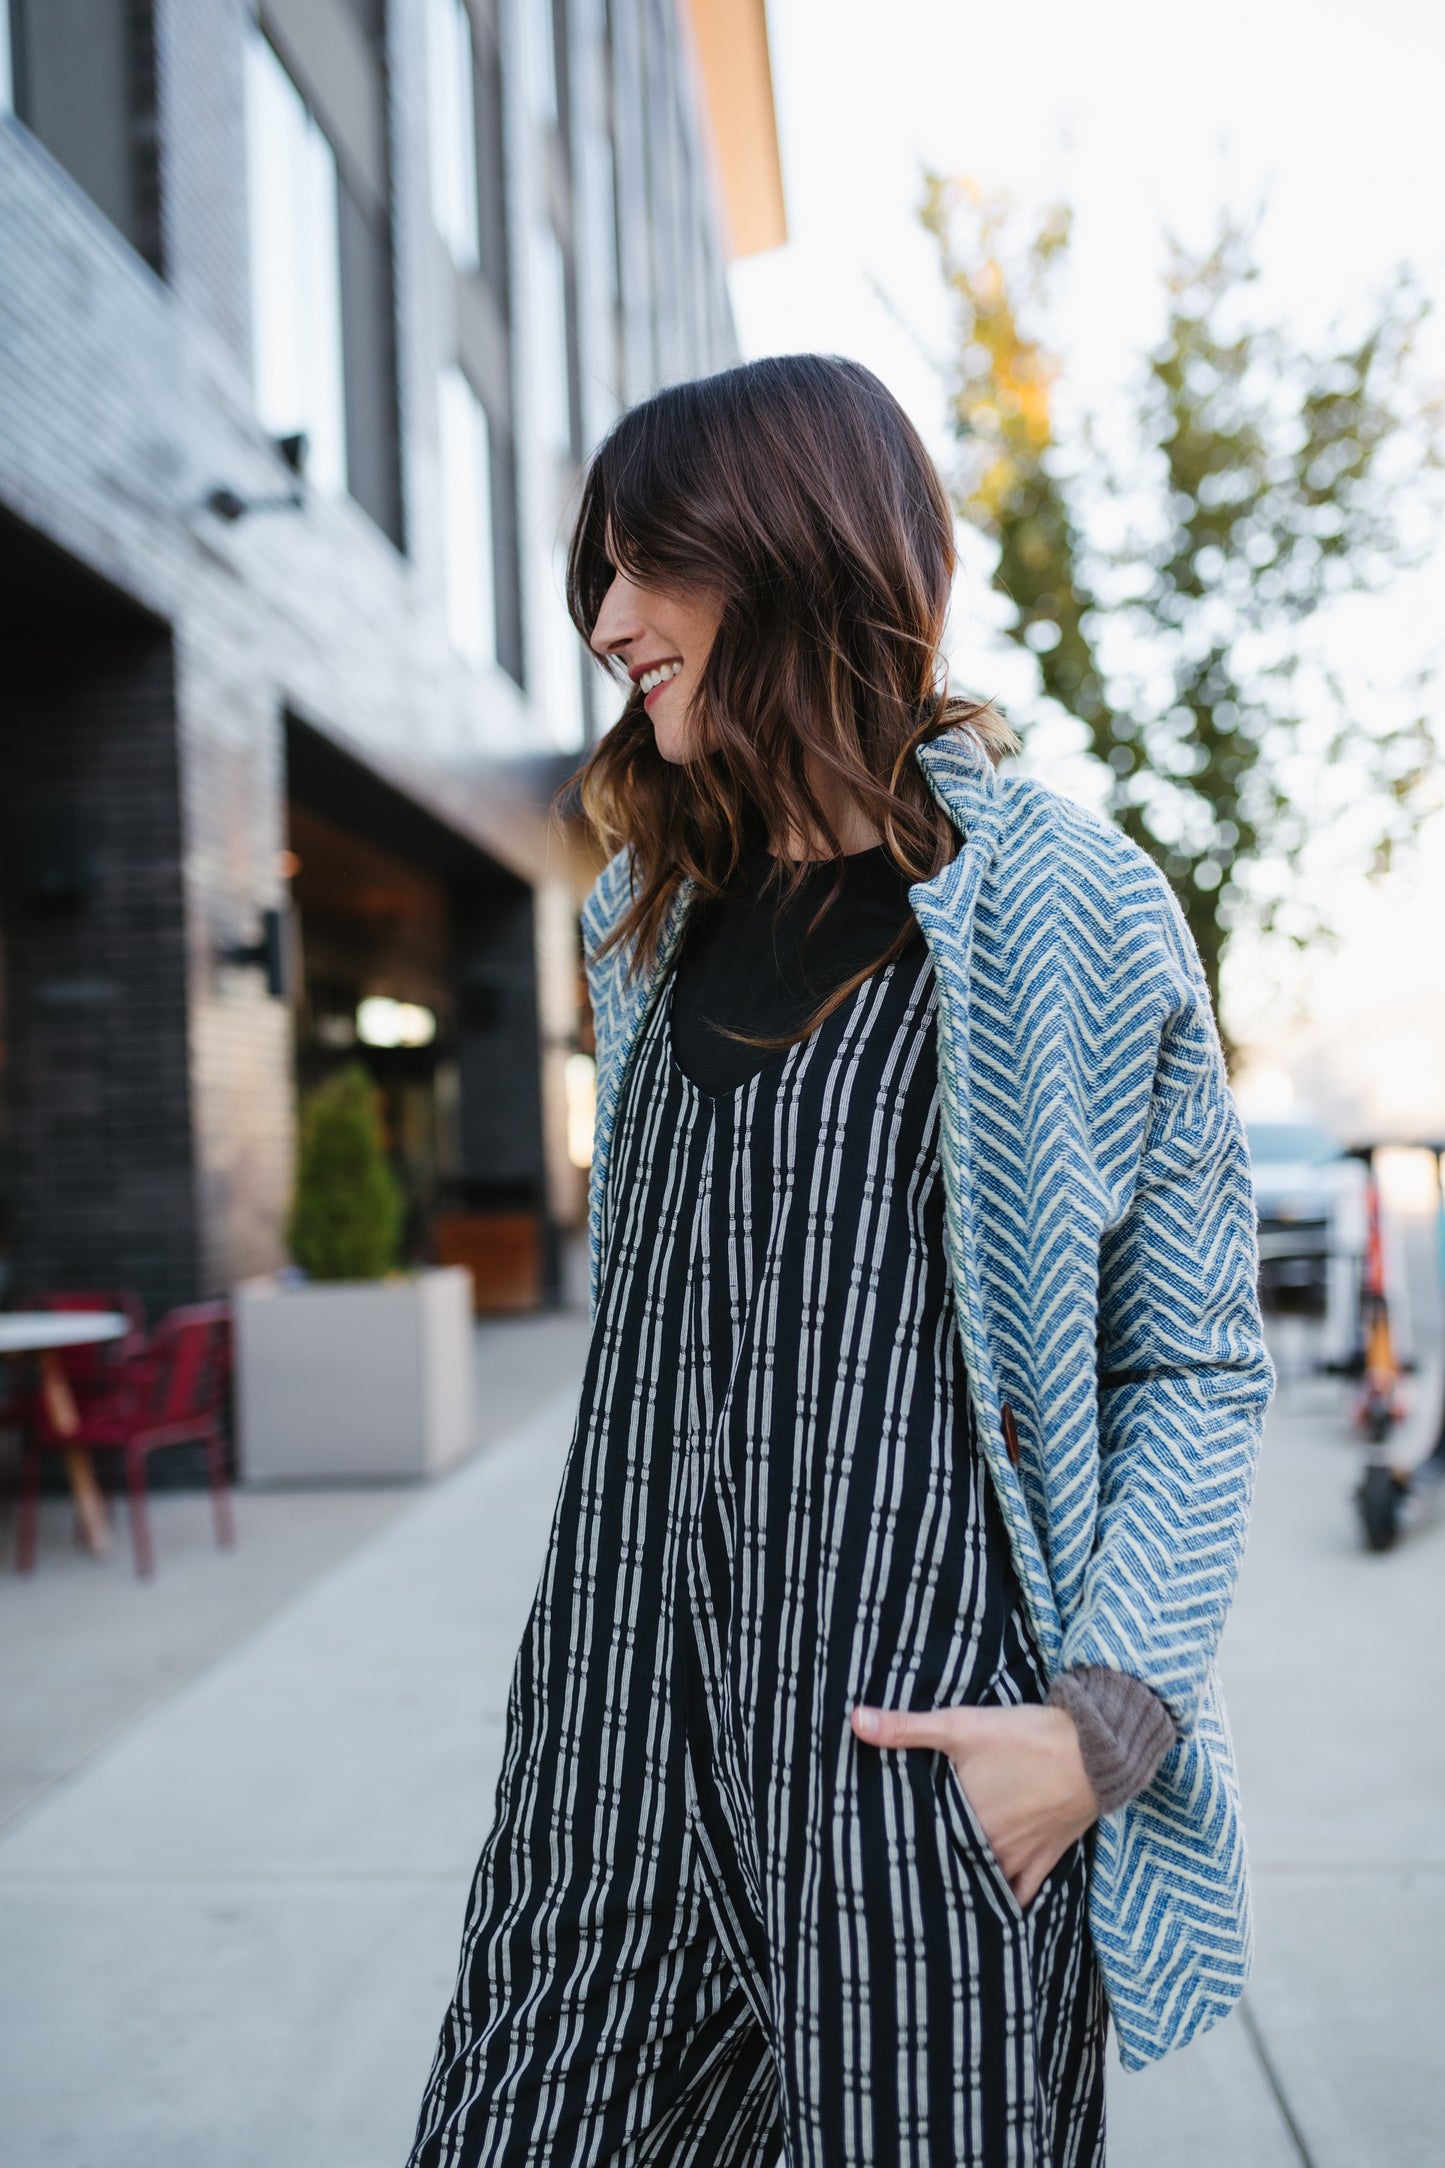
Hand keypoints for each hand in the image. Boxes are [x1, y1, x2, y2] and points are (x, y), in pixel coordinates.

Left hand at [851, 1700, 1097, 1907]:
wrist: (1094, 1750)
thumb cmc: (1024, 1737)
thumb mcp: (960, 1726)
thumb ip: (906, 1728)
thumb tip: (854, 1720)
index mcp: (962, 1823)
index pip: (919, 1847)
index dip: (898, 1853)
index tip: (875, 1862)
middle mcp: (988, 1850)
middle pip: (949, 1868)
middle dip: (927, 1873)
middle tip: (897, 1884)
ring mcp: (1019, 1859)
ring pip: (981, 1885)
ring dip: (961, 1888)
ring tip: (934, 1900)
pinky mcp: (1046, 1858)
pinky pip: (1021, 1895)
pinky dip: (1004, 1904)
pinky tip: (989, 1914)